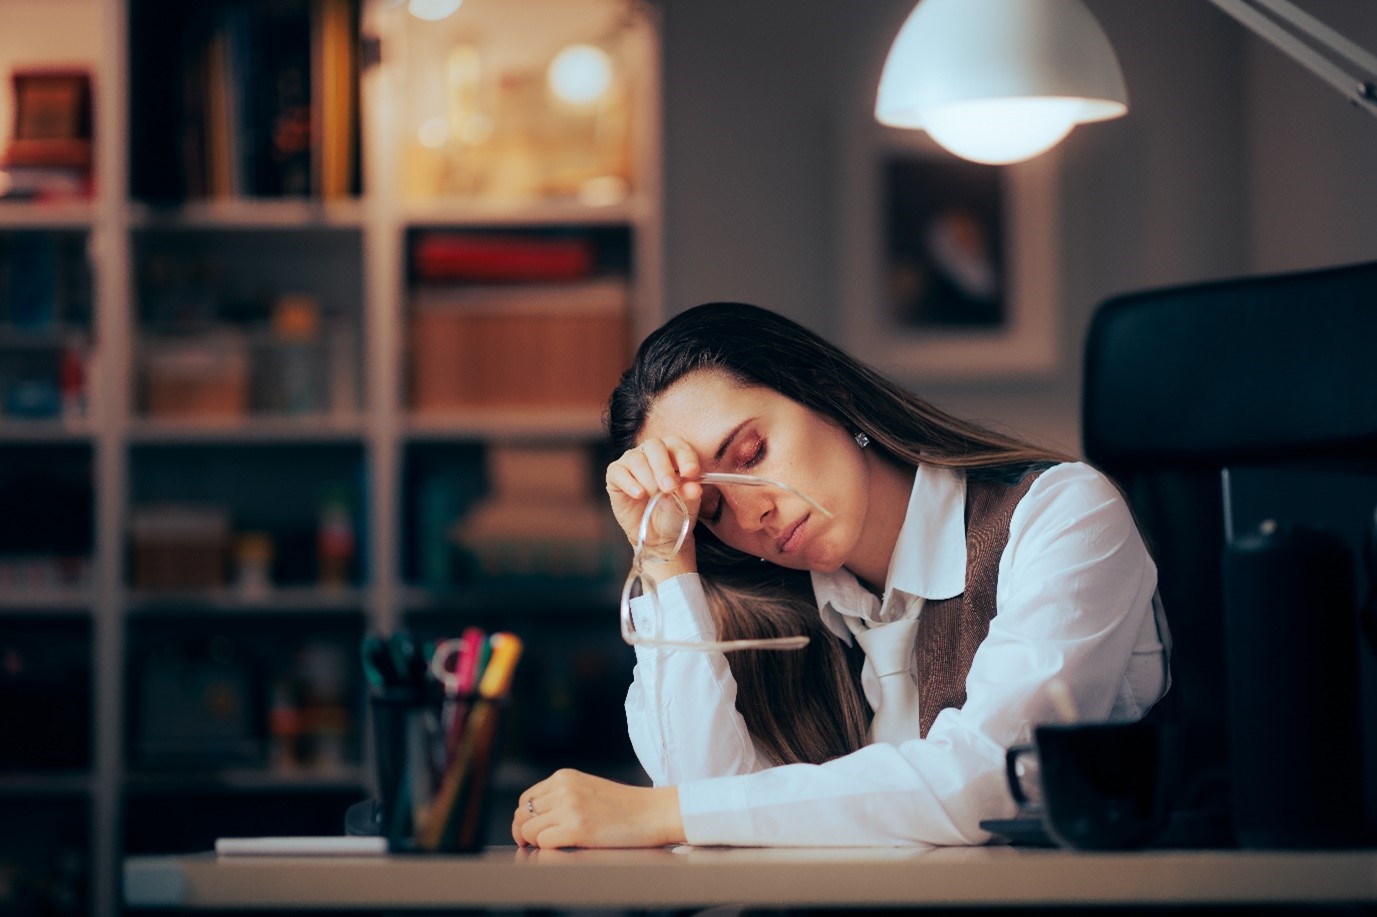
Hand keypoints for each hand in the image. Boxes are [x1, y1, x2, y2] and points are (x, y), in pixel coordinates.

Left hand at [511, 768, 684, 848]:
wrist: (654, 812)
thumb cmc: (625, 806)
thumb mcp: (589, 788)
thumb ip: (563, 795)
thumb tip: (537, 817)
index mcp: (565, 777)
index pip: (526, 799)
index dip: (525, 818)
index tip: (532, 831)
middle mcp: (563, 789)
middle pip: (522, 814)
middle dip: (523, 832)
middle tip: (534, 844)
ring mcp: (569, 808)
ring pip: (527, 829)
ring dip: (535, 842)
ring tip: (551, 846)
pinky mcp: (577, 829)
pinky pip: (542, 842)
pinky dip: (547, 849)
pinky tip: (563, 847)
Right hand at [606, 436, 703, 577]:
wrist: (657, 535)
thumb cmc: (673, 512)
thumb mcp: (687, 504)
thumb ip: (691, 493)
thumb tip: (694, 488)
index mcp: (672, 453)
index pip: (678, 446)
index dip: (685, 457)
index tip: (691, 473)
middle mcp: (651, 453)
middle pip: (654, 446)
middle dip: (663, 467)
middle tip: (670, 487)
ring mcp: (631, 462)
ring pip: (636, 459)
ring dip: (648, 478)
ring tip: (654, 496)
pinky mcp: (615, 475)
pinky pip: (618, 472)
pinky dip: (629, 483)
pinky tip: (639, 495)